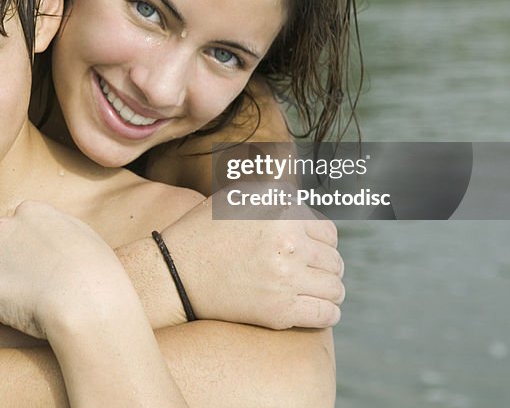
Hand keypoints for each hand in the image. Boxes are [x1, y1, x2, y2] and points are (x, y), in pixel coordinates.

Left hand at [0, 201, 132, 338]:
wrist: (85, 303)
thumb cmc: (96, 272)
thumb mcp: (82, 236)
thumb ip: (56, 231)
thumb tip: (46, 238)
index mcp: (30, 211)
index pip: (19, 228)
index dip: (31, 251)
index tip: (45, 269)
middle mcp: (4, 227)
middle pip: (0, 248)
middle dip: (11, 267)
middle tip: (35, 289)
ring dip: (4, 291)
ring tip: (31, 306)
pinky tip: (20, 320)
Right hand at [160, 187, 344, 329]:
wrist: (174, 272)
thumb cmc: (203, 232)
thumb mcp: (237, 196)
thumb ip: (275, 194)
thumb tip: (304, 202)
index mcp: (283, 212)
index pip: (328, 233)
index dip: (322, 244)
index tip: (312, 253)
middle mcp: (289, 243)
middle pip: (334, 261)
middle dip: (327, 268)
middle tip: (314, 275)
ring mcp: (286, 278)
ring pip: (335, 288)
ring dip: (330, 291)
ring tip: (318, 293)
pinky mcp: (279, 310)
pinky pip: (326, 314)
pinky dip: (328, 313)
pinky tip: (319, 310)